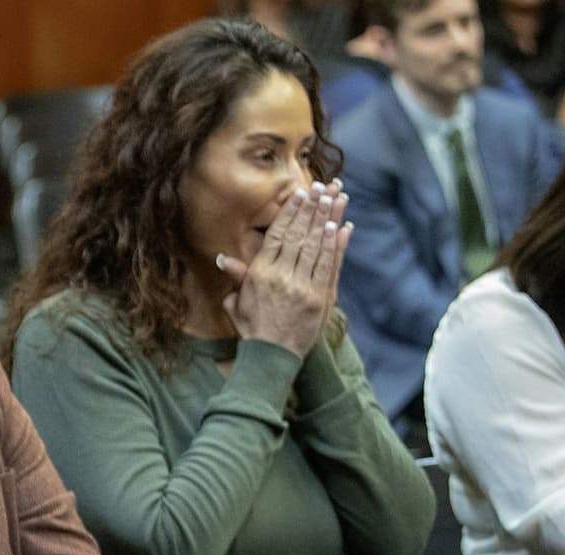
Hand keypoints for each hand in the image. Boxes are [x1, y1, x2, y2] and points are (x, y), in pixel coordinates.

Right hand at [216, 180, 352, 357]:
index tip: (299, 193)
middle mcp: (282, 276)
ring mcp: (303, 287)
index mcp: (260, 273)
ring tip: (335, 198)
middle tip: (322, 187)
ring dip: (326, 219)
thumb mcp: (236, 302)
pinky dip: (336, 245)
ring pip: (316, 245)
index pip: (277, 235)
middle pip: (299, 234)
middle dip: (311, 208)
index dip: (290, 212)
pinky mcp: (320, 298)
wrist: (271, 357)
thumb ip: (236, 278)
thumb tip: (223, 258)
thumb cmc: (253, 329)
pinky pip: (329, 265)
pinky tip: (341, 227)